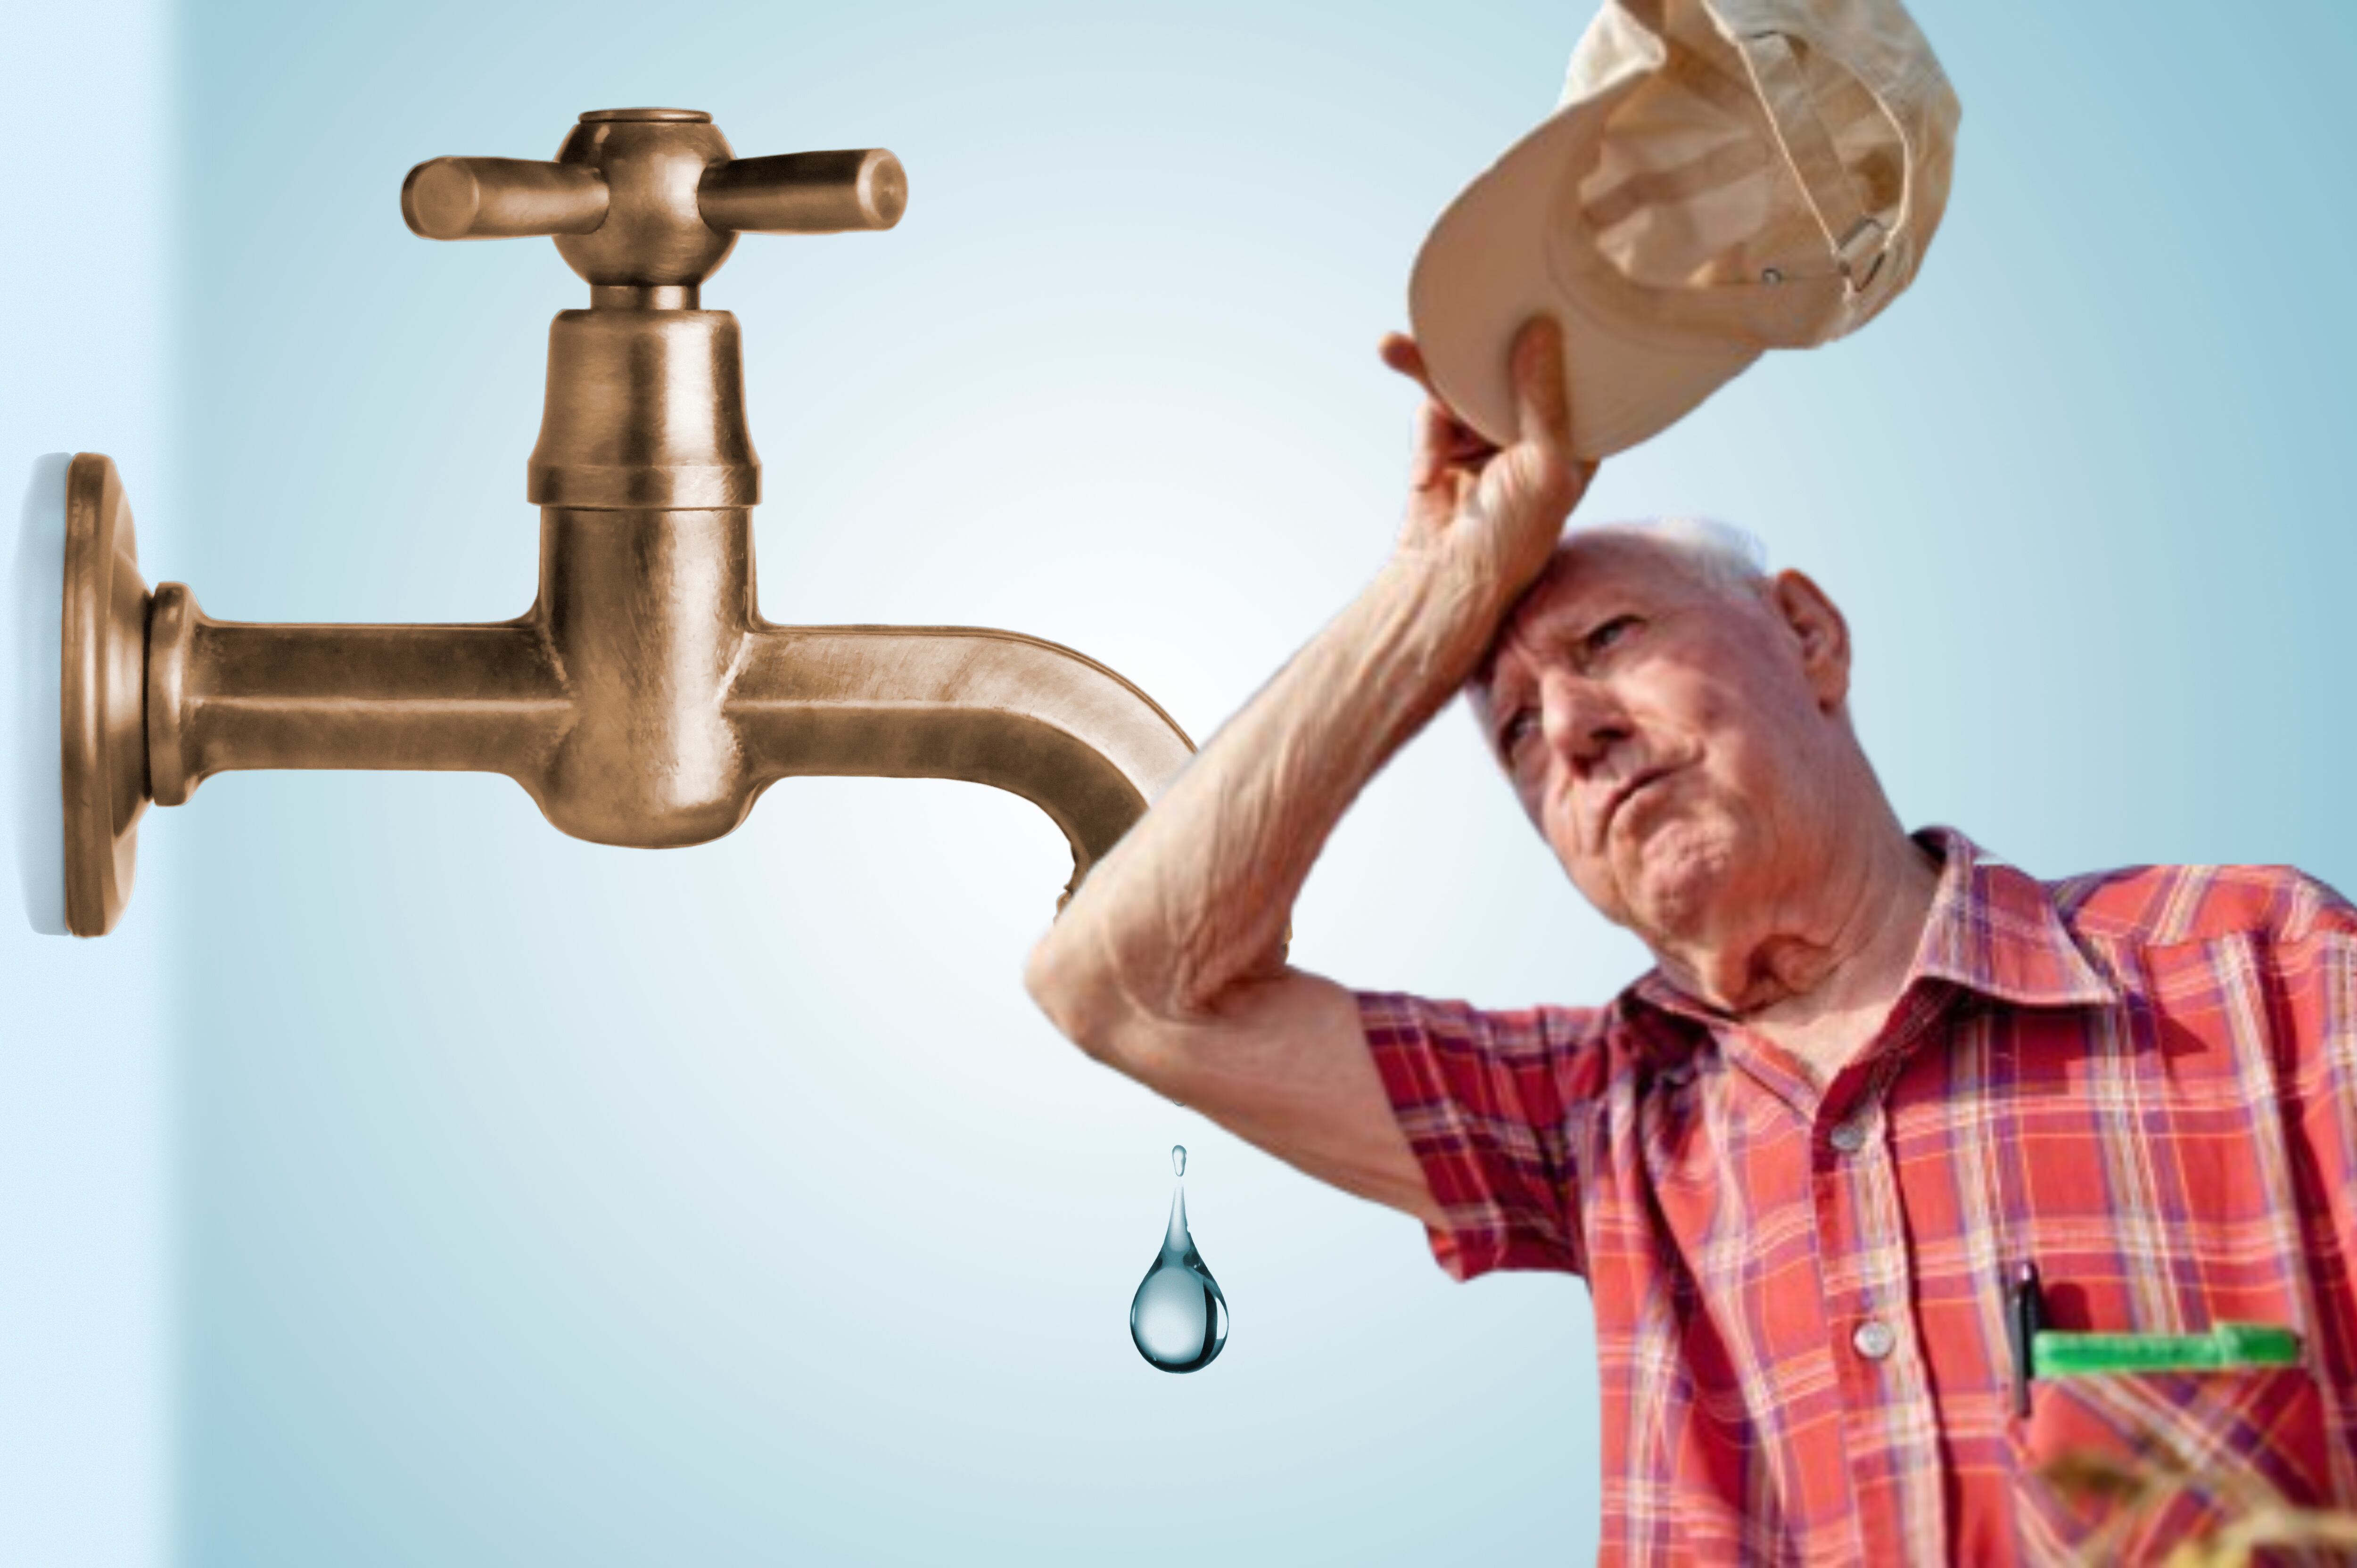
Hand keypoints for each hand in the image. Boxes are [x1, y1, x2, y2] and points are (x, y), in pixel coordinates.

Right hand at [1380, 316, 1595, 597]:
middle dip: (1481, 343)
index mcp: (1573, 440)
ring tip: (1390, 346)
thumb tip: (1542, 331)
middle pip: (1509, 368)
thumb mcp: (1544, 467)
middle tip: (1462, 307)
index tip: (1550, 290)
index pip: (1573, 374)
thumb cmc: (1513, 538)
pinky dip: (1425, 441)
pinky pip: (1430, 415)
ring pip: (1460, 384)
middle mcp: (1530, 432)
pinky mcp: (1442, 445)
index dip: (1561, 335)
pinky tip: (1426, 478)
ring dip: (1427, 369)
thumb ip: (1543, 399)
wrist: (1447, 581)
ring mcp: (1484, 437)